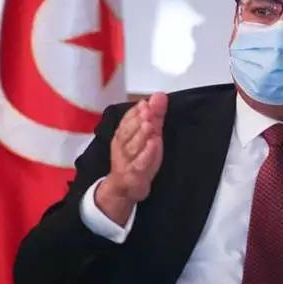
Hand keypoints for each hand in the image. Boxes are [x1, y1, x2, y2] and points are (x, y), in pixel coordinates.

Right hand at [95, 92, 167, 224]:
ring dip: (141, 134)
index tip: (144, 103)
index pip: (126, 121)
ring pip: (132, 147)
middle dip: (137, 120)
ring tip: (150, 124)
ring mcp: (127, 161)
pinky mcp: (134, 174)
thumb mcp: (149, 135)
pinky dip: (146, 154)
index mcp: (123, 135)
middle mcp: (122, 147)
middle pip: (127, 132)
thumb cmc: (137, 159)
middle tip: (147, 110)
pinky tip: (153, 145)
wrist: (125, 188)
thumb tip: (159, 95)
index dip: (135, 112)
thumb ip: (155, 115)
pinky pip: (139, 163)